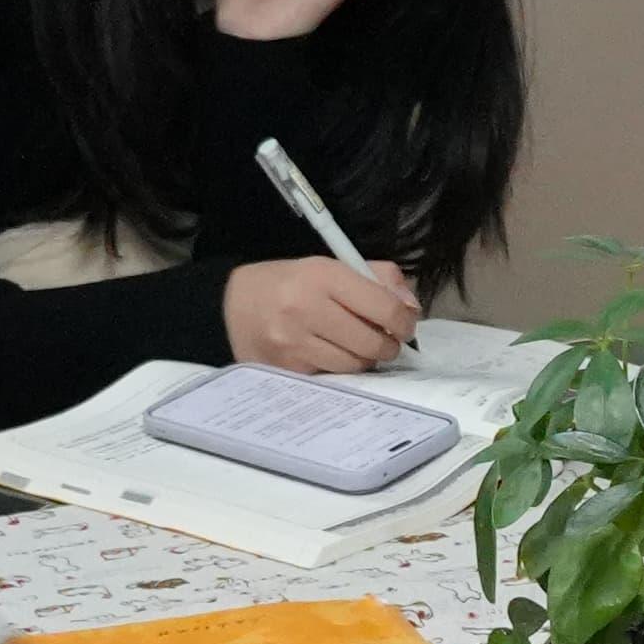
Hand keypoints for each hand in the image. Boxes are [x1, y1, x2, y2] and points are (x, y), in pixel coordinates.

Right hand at [227, 255, 424, 372]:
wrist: (231, 305)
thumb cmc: (290, 284)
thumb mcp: (330, 266)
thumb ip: (377, 278)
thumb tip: (411, 307)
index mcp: (323, 275)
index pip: (384, 307)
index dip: (404, 321)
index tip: (405, 325)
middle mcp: (306, 308)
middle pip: (373, 342)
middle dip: (387, 345)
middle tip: (384, 340)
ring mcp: (293, 342)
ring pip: (355, 365)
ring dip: (364, 359)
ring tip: (354, 346)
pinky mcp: (286, 368)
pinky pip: (332, 376)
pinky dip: (338, 368)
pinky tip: (329, 354)